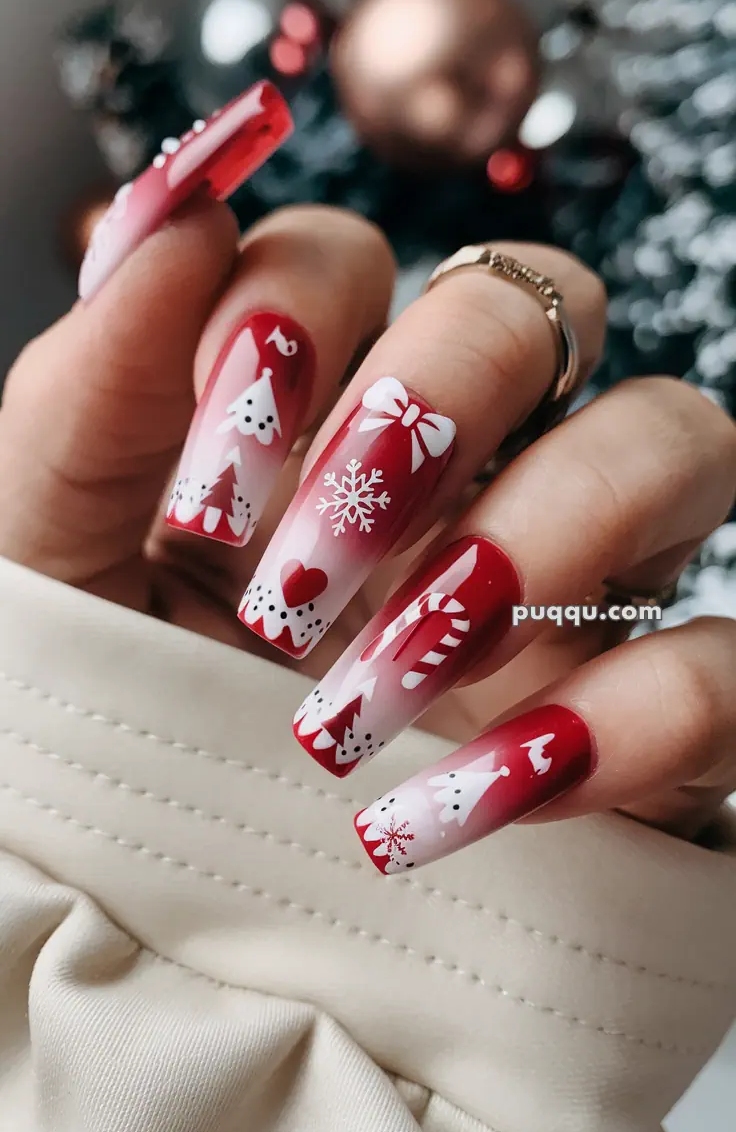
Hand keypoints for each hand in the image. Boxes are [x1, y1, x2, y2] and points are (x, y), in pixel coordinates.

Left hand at [1, 195, 734, 872]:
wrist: (181, 927)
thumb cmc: (115, 715)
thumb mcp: (55, 560)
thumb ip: (88, 387)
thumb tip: (172, 204)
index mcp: (321, 409)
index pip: (357, 255)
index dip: (293, 314)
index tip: (213, 469)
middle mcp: (466, 462)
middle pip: (537, 306)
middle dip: (430, 407)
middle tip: (302, 574)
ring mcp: (580, 581)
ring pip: (680, 438)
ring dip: (538, 536)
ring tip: (383, 685)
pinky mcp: (658, 719)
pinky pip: (728, 662)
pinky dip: (637, 714)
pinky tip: (497, 787)